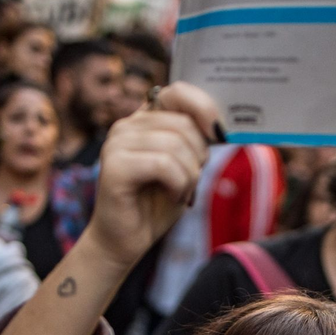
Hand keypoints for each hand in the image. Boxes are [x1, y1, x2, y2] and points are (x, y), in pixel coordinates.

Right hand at [85, 83, 219, 270]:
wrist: (124, 243)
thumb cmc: (155, 206)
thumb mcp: (184, 167)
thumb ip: (195, 141)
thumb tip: (220, 126)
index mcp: (143, 121)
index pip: (177, 92)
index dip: (204, 107)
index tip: (219, 134)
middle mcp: (126, 126)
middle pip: (183, 123)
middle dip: (198, 157)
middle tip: (188, 181)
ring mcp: (117, 143)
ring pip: (176, 145)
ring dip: (189, 176)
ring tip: (178, 192)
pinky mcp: (115, 166)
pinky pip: (165, 164)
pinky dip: (179, 185)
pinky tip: (172, 197)